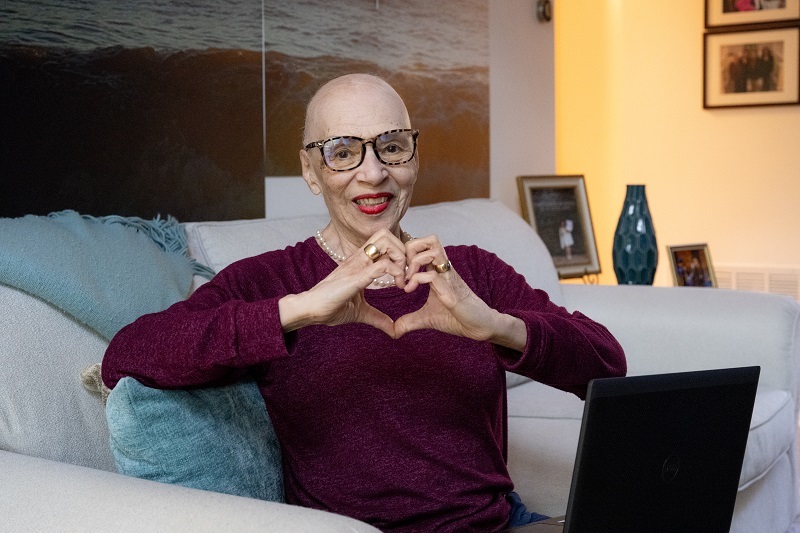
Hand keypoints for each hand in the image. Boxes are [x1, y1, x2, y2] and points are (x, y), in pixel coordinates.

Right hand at [279, 229, 407, 336]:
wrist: (312, 310)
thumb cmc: (331, 307)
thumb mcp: (362, 312)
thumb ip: (378, 318)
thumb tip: (393, 330)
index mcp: (361, 263)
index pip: (385, 242)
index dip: (400, 255)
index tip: (405, 277)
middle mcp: (360, 258)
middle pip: (387, 235)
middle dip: (403, 251)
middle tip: (406, 273)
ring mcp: (357, 265)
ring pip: (386, 241)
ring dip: (400, 257)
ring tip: (402, 277)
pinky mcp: (356, 276)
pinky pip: (381, 265)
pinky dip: (396, 272)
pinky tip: (398, 286)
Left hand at [393, 236, 525, 349]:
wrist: (479, 328)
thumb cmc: (456, 318)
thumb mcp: (426, 318)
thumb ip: (409, 321)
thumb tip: (394, 331)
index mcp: (438, 271)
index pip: (423, 246)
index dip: (406, 254)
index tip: (398, 272)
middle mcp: (444, 270)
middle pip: (429, 239)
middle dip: (410, 250)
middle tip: (402, 270)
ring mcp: (448, 278)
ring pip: (432, 249)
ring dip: (413, 261)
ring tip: (407, 279)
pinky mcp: (451, 292)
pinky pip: (433, 275)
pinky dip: (417, 279)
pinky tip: (410, 290)